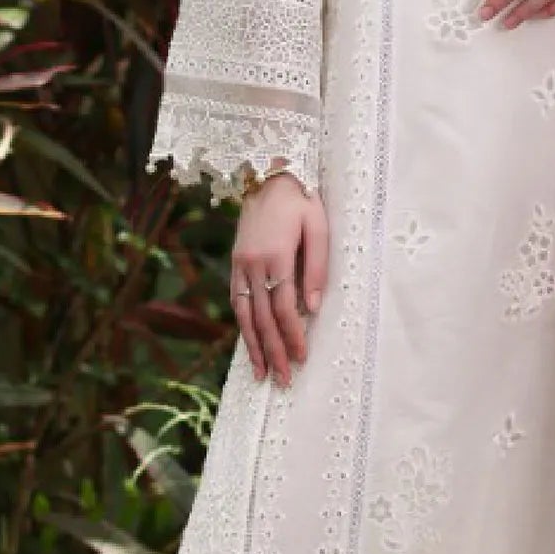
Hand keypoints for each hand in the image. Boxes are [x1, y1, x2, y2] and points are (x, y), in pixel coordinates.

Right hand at [232, 171, 328, 386]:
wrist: (269, 173)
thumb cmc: (302, 199)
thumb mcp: (319, 226)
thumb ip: (318, 267)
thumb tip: (314, 308)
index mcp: (276, 255)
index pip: (284, 307)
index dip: (292, 335)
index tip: (301, 357)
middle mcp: (253, 263)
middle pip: (263, 317)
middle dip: (274, 351)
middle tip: (283, 380)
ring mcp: (240, 264)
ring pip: (245, 313)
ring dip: (254, 345)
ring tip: (262, 373)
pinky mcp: (235, 262)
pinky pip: (237, 299)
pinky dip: (243, 324)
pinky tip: (249, 342)